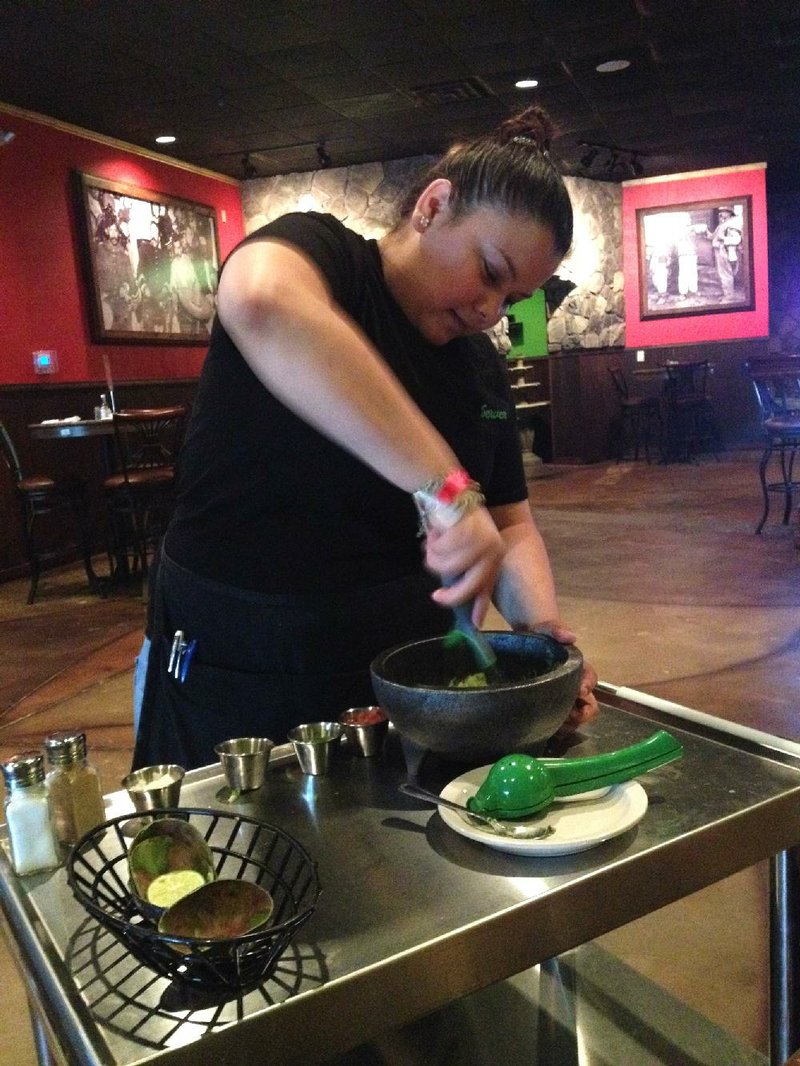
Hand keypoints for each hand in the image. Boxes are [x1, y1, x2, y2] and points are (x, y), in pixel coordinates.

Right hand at [422, 507, 504, 623]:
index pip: (488, 585)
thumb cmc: (456, 523)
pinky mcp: (467, 529)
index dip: (481, 605)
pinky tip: (435, 532)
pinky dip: (432, 543)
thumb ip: (462, 571)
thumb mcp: (464, 549)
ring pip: (450, 567)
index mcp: (494, 555)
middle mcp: (492, 549)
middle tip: (435, 597)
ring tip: (432, 546)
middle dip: (451, 595)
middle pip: (470, 584)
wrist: (452, 492)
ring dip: (434, 558)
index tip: (476, 624)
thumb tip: (451, 595)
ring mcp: (481, 539)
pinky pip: (441, 550)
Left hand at [515, 619, 598, 734]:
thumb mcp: (548, 627)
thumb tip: (570, 636)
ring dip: (570, 724)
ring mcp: (564, 695)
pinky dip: (557, 727)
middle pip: (589, 704)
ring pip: (576, 716)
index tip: (580, 692)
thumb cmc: (541, 632)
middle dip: (582, 714)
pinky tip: (546, 729)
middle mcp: (575, 684)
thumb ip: (557, 629)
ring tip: (556, 727)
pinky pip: (560, 720)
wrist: (527, 639)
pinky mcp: (550, 703)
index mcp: (578, 668)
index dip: (588, 686)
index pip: (590, 679)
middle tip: (568, 717)